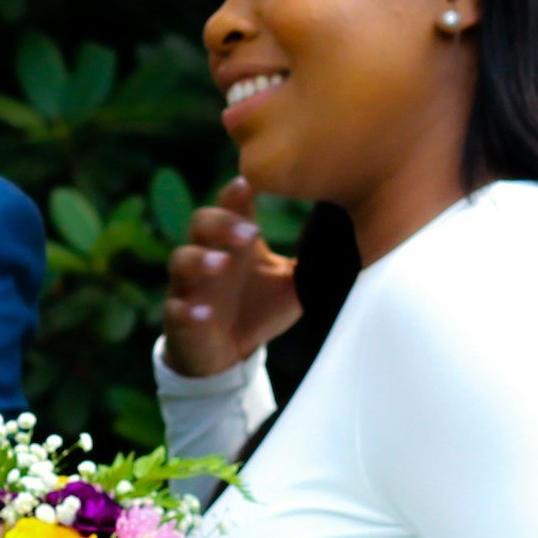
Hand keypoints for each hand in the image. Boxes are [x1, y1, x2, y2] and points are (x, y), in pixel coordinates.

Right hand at [162, 176, 300, 379]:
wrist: (229, 353)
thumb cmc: (261, 308)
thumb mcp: (293, 282)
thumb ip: (314, 259)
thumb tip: (363, 235)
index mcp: (235, 241)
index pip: (232, 206)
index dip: (237, 193)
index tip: (251, 184)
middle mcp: (208, 255)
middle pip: (201, 223)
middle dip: (222, 223)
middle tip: (249, 231)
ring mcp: (190, 286)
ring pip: (181, 260)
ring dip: (199, 259)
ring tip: (221, 265)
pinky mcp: (180, 319)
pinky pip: (175, 310)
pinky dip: (187, 311)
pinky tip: (202, 313)